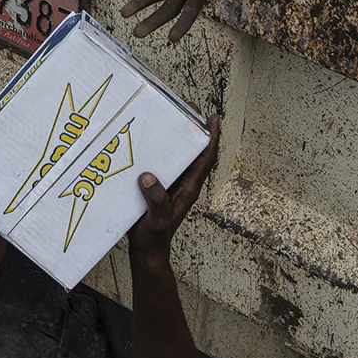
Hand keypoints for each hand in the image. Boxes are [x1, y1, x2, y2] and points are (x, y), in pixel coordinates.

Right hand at [129, 113, 220, 257]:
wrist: (147, 251)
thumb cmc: (155, 238)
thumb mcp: (157, 220)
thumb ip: (157, 201)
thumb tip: (150, 177)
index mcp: (189, 188)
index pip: (206, 157)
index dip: (212, 136)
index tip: (213, 116)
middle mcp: (183, 182)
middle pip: (194, 150)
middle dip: (193, 128)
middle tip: (185, 106)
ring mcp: (171, 184)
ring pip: (178, 155)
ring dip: (175, 136)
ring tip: (165, 116)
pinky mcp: (158, 187)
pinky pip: (161, 163)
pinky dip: (157, 149)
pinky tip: (144, 140)